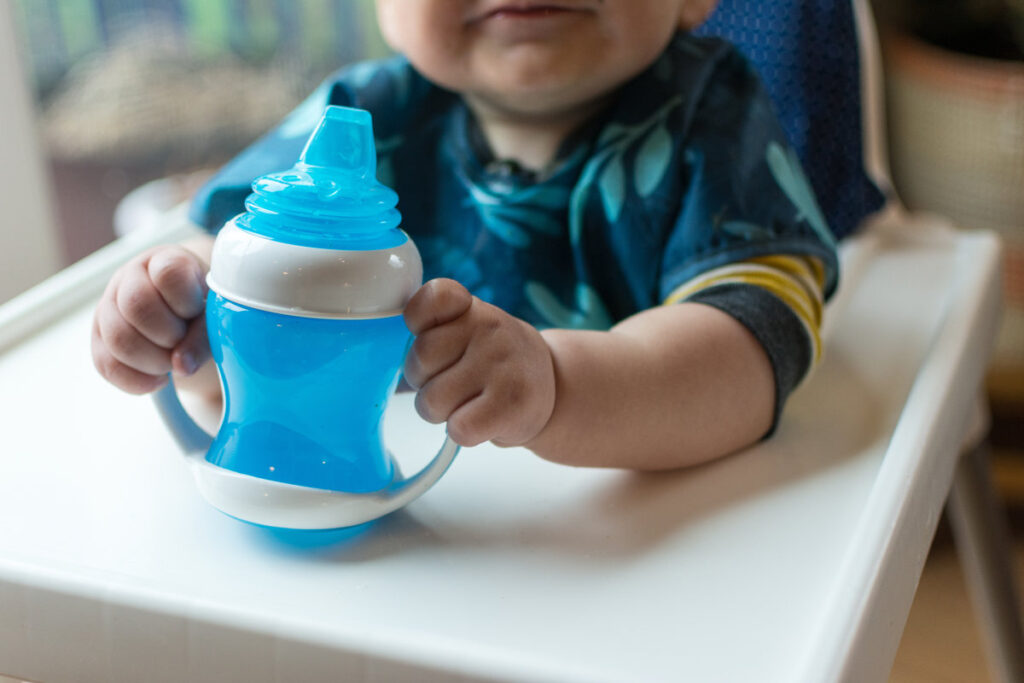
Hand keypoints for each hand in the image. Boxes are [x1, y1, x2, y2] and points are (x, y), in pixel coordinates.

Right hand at [92, 245, 209, 393]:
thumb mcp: (214, 313)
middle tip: (185, 342)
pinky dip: (137, 380)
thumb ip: (204, 334)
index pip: (168, 274)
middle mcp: (130, 277)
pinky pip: (106, 365)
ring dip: (154, 362)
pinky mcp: (98, 338)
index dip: (185, 302)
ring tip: (174, 362)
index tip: (196, 312)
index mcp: (165, 260)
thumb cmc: (204, 308)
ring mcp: (108, 306)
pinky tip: (159, 379)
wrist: (188, 317)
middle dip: (169, 336)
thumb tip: (181, 367)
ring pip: (119, 339)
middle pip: (137, 307)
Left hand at [403, 279, 555, 447]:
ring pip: (433, 402)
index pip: (432, 298)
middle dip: (425, 381)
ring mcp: (501, 364)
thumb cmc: (492, 363)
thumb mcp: (467, 333)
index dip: (418, 321)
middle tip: (451, 382)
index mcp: (470, 308)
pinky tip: (481, 419)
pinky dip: (462, 433)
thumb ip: (429, 336)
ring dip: (441, 413)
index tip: (426, 331)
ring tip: (467, 403)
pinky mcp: (512, 404)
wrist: (552, 386)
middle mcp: (488, 328)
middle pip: (419, 361)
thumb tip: (376, 369)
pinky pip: (459, 428)